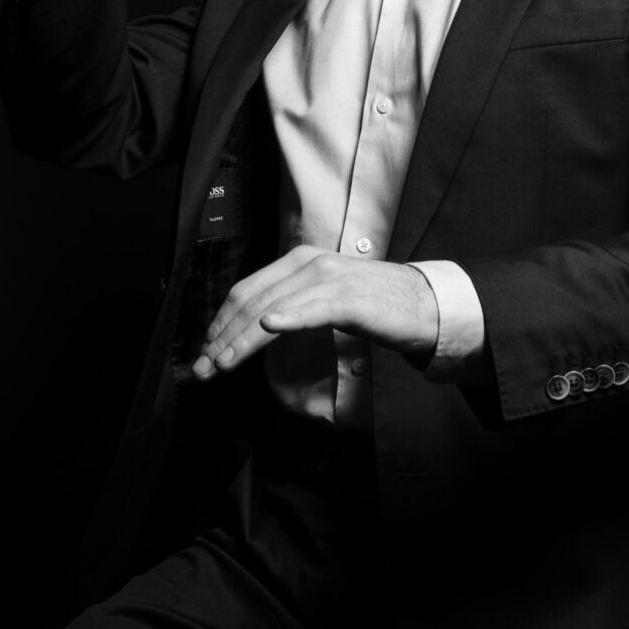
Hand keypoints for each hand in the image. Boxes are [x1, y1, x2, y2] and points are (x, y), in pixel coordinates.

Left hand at [191, 246, 440, 380]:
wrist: (423, 304)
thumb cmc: (374, 305)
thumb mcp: (323, 297)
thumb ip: (290, 303)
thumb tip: (253, 329)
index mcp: (298, 260)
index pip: (245, 290)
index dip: (220, 322)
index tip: (205, 350)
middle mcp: (309, 264)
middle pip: (252, 301)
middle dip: (222, 338)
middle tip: (204, 368)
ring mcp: (330, 279)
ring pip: (273, 309)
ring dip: (242, 341)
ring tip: (223, 364)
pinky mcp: (351, 299)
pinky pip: (313, 310)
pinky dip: (288, 318)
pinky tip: (268, 328)